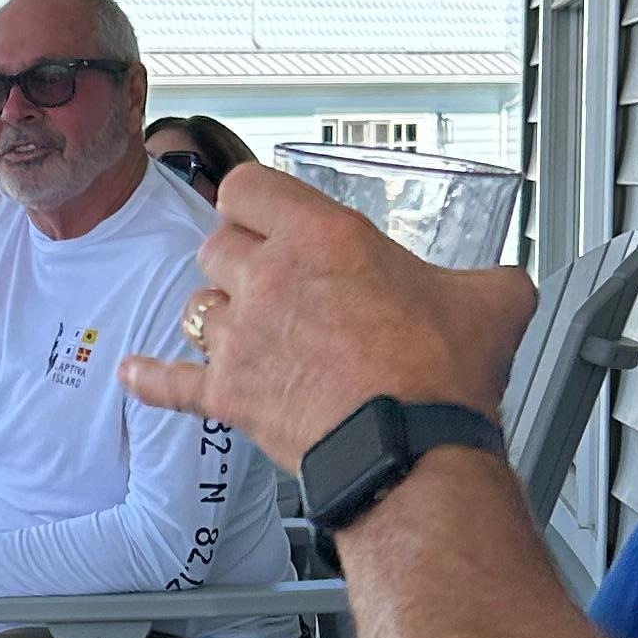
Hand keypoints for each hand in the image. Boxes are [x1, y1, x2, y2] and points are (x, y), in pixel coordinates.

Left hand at [113, 167, 535, 470]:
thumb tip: (505, 286)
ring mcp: (242, 338)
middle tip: (267, 279)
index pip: (248, 187)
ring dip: (216, 316)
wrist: (411, 449)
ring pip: (196, 308)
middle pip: (216, 246)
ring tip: (244, 330)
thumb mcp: (493, 301)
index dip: (253, 200)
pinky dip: (151, 379)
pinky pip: (170, 381)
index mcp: (324, 237)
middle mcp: (269, 279)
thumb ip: (490, 279)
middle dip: (238, 259)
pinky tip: (133, 374)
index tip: (265, 214)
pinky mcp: (228, 394)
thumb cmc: (442, 375)